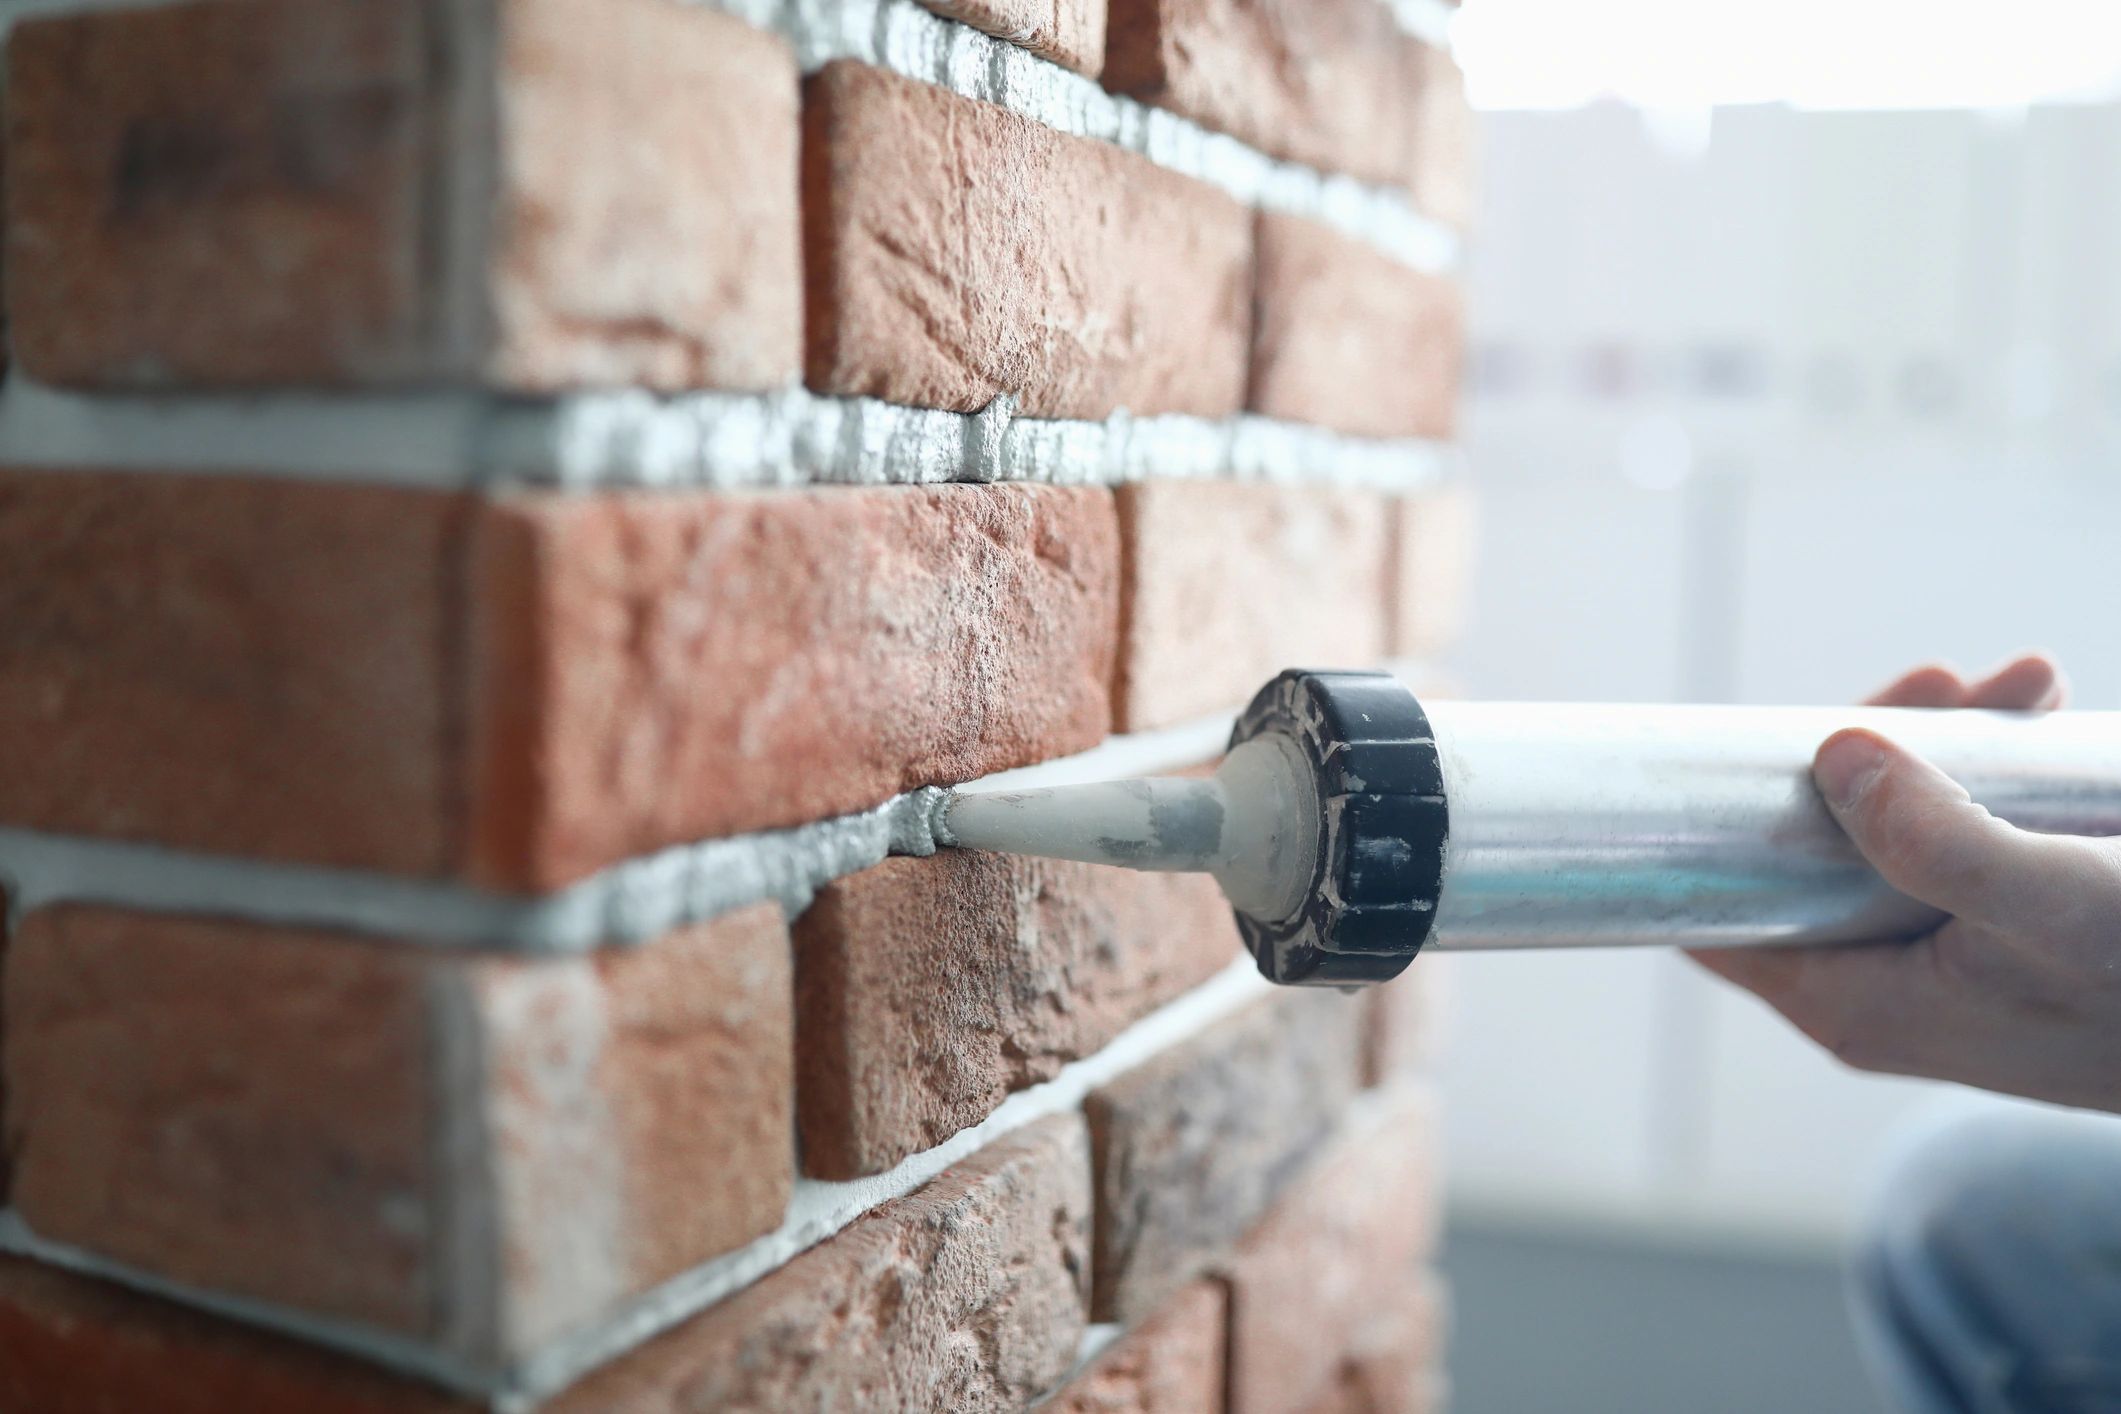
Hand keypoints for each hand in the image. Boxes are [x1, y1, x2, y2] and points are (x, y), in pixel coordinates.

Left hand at [1692, 653, 2120, 1113]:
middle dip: (1863, 748)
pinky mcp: (2004, 919)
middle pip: (1805, 843)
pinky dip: (1997, 759)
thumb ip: (1939, 844)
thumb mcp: (2055, 908)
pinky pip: (1963, 824)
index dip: (1713, 823)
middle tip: (1943, 683)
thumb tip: (1835, 757)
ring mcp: (1941, 952)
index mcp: (1850, 1004)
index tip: (1751, 732)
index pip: (1719, 915)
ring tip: (2026, 681)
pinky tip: (2045, 703)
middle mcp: (1880, 982)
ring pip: (1889, 818)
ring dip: (1945, 735)